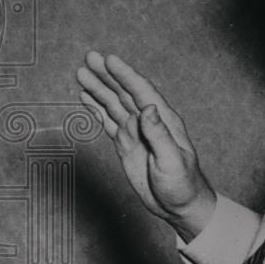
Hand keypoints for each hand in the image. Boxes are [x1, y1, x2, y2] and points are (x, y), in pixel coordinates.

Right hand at [77, 52, 215, 240]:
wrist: (180, 206)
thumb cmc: (182, 185)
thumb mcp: (172, 161)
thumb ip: (159, 135)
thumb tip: (148, 108)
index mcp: (163, 121)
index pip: (142, 92)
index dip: (125, 75)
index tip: (109, 60)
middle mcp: (149, 122)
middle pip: (125, 92)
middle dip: (107, 75)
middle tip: (89, 57)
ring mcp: (136, 132)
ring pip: (114, 104)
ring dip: (98, 88)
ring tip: (81, 73)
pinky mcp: (127, 144)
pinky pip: (109, 121)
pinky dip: (97, 108)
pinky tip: (87, 97)